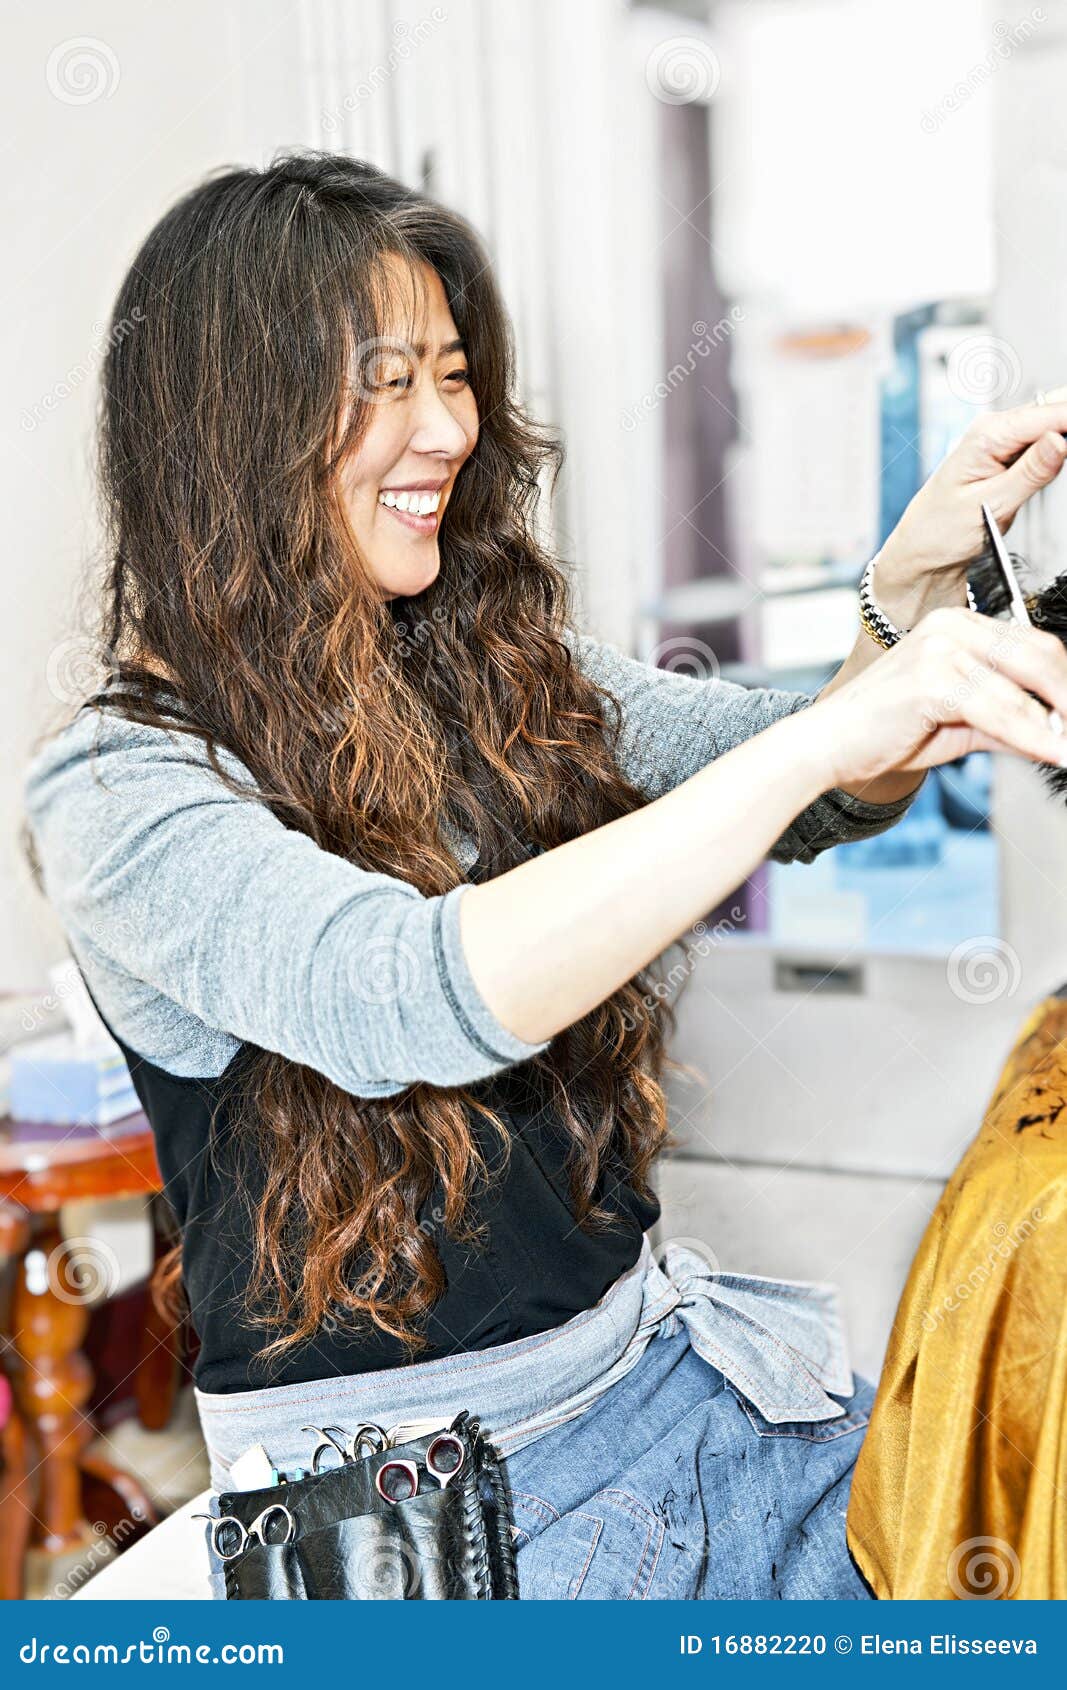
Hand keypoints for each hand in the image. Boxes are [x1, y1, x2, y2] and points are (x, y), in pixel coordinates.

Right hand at [796, 606, 1066, 791]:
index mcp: (958, 625)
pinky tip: (1052, 752)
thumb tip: (1057, 735)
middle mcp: (951, 626)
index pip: (1034, 645)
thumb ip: (1008, 723)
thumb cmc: (881, 731)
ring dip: (1057, 724)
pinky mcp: (931, 679)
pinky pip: (999, 711)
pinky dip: (1031, 736)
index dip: (1064, 683)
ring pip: (1024, 686)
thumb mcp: (960, 725)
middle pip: (1039, 655)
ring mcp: (941, 649)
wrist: (826, 746)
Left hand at [873, 390, 1066, 626]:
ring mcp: (1001, 442)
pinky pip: (1042, 446)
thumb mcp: (991, 504)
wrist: (923, 550)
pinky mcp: (1007, 456)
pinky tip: (1048, 473)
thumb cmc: (940, 530)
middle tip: (1060, 469)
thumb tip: (1060, 440)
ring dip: (1063, 445)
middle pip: (1054, 412)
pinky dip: (1053, 456)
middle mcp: (994, 430)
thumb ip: (1030, 472)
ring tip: (1034, 485)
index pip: (1050, 412)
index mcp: (988, 434)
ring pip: (1051, 427)